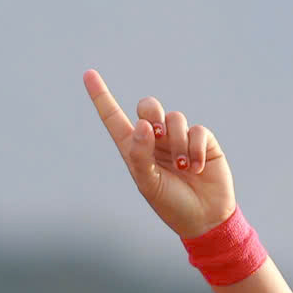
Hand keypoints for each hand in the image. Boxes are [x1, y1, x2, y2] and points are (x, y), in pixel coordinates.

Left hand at [84, 69, 236, 239]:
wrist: (205, 219)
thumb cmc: (171, 204)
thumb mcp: (148, 183)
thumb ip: (140, 154)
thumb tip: (142, 124)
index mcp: (134, 149)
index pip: (114, 118)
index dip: (101, 96)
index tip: (88, 74)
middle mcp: (155, 140)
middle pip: (148, 106)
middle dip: (152, 113)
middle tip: (157, 134)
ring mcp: (179, 138)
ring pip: (174, 118)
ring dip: (177, 143)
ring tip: (182, 167)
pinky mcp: (202, 140)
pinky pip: (196, 130)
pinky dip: (195, 149)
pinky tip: (197, 168)